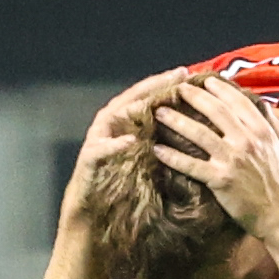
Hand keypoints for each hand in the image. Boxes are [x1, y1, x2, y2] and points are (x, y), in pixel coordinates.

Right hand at [68, 72, 186, 202]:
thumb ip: (157, 133)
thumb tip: (188, 121)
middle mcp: (110, 122)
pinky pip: (102, 149)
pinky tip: (131, 140)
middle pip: (132, 97)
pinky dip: (116, 144)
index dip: (164, 82)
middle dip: (154, 85)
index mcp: (124, 118)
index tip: (187, 73)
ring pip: (115, 115)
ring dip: (134, 107)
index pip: (145, 94)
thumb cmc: (121, 177)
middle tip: (176, 76)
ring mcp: (98, 138)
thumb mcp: (144, 152)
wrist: (94, 204)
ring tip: (154, 102)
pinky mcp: (90, 157)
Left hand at [150, 77, 278, 239]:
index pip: (238, 102)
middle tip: (177, 88)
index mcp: (262, 132)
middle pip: (215, 111)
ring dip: (177, 120)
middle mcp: (246, 141)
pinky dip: (173, 157)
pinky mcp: (220, 179)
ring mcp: (232, 159)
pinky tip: (157, 150)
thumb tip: (266, 107)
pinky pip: (191, 165)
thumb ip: (277, 128)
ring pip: (199, 133)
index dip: (221, 89)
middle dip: (194, 96)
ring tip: (160, 112)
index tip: (207, 81)